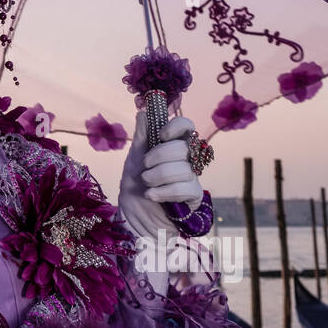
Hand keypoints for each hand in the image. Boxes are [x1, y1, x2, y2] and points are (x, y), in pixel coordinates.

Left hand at [117, 110, 204, 238]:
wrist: (133, 216)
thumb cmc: (136, 185)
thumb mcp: (134, 157)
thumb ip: (142, 135)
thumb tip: (143, 111)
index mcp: (172, 145)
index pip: (187, 127)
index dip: (177, 127)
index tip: (161, 134)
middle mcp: (186, 159)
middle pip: (184, 147)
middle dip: (158, 156)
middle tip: (144, 166)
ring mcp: (192, 177)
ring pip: (183, 169)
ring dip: (157, 176)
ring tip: (145, 183)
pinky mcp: (194, 196)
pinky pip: (185, 188)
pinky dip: (163, 192)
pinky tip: (152, 195)